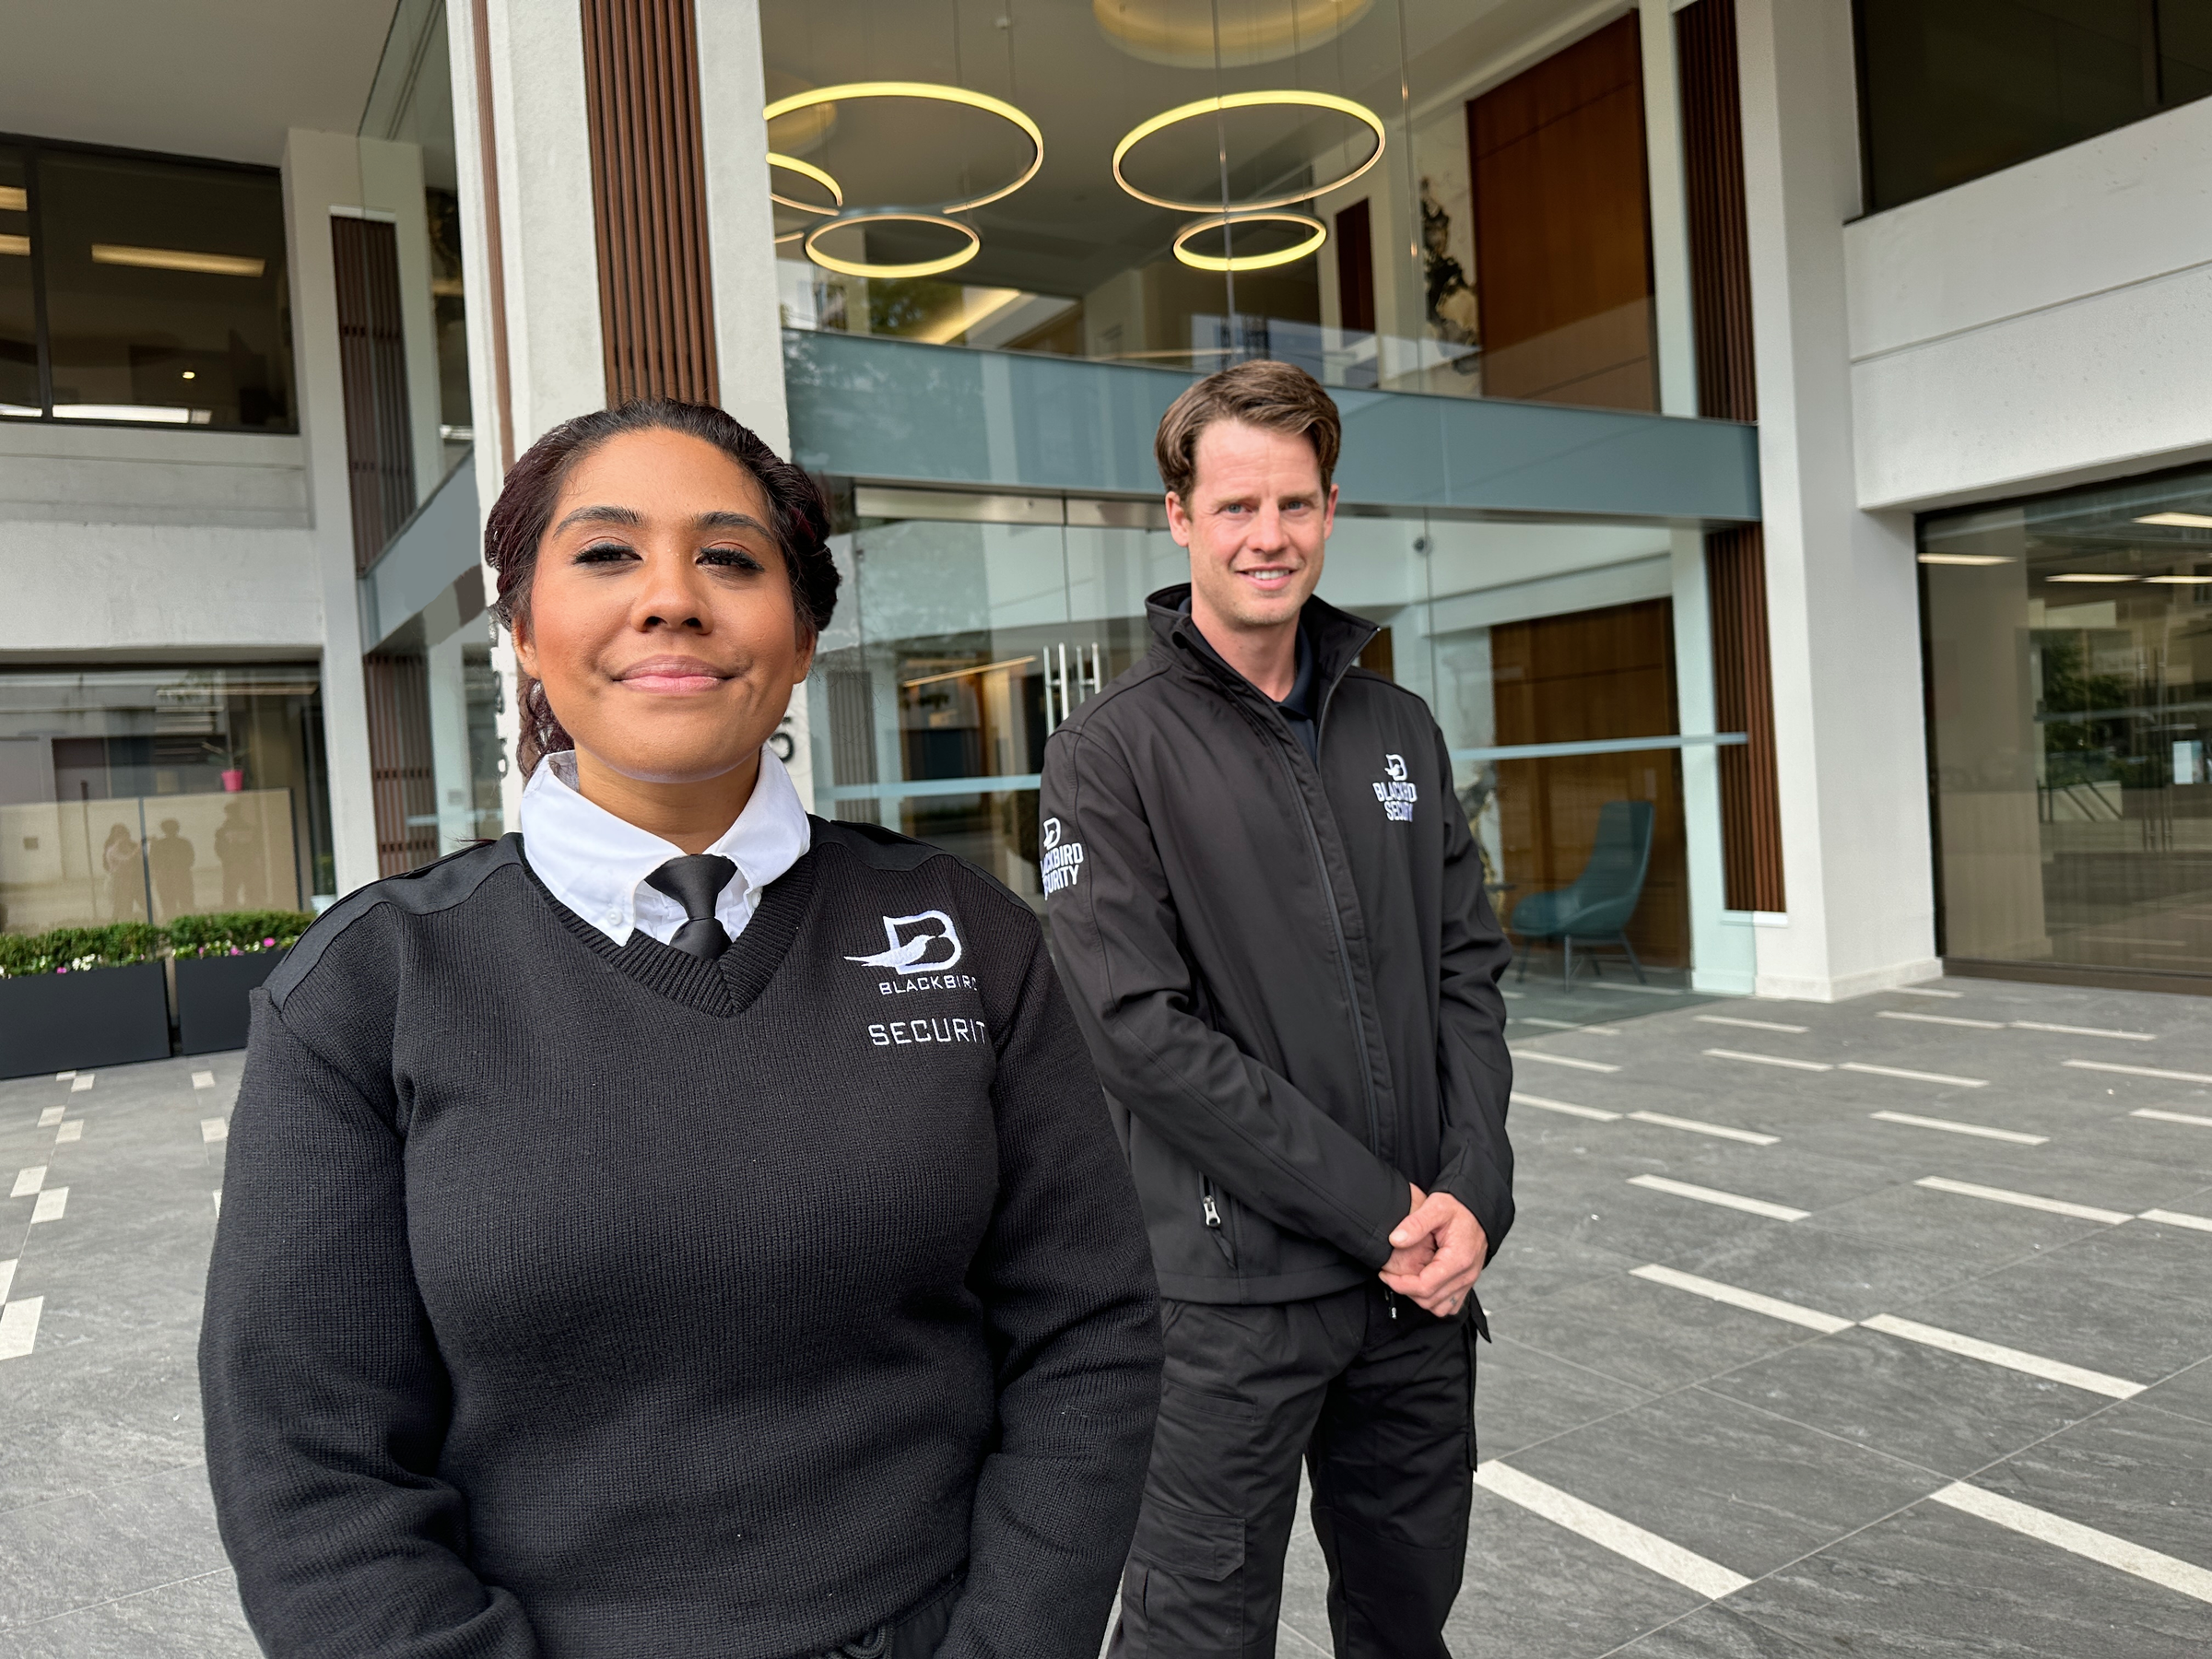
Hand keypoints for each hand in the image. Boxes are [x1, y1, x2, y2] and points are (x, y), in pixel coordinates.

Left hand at [1380, 1188, 1486, 1316]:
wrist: (1478, 1209)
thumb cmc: (1459, 1208)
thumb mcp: (1435, 1207)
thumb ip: (1415, 1223)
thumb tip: (1395, 1240)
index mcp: (1457, 1259)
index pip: (1424, 1286)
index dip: (1400, 1284)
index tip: (1385, 1274)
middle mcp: (1466, 1275)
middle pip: (1430, 1301)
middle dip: (1406, 1291)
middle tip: (1390, 1275)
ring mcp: (1468, 1281)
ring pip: (1440, 1307)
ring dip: (1420, 1298)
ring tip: (1406, 1280)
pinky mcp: (1467, 1282)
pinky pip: (1450, 1305)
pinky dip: (1435, 1300)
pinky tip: (1423, 1283)